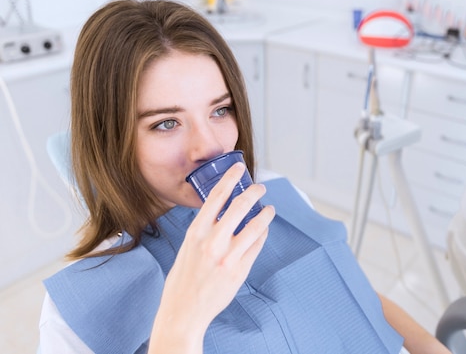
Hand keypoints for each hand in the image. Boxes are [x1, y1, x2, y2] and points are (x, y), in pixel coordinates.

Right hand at [149, 162, 274, 353]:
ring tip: (269, 208)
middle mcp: (213, 241)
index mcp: (196, 232)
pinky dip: (262, 235)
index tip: (239, 168)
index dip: (230, 178)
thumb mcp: (188, 247)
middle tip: (261, 188)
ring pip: (255, 226)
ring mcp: (228, 256)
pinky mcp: (240, 270)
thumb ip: (205, 230)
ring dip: (265, 214)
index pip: (216, 196)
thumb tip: (222, 214)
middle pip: (240, 206)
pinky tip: (263, 231)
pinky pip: (256, 246)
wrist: (183, 311)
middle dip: (254, 192)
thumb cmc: (183, 279)